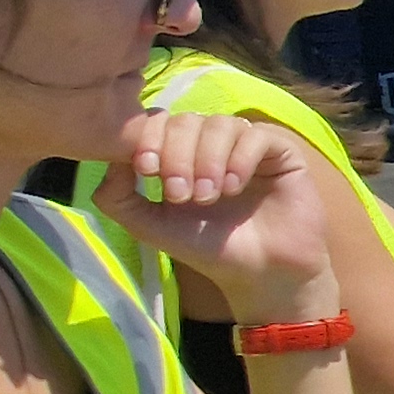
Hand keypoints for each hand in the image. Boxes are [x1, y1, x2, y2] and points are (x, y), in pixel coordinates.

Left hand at [96, 112, 338, 325]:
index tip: (147, 171)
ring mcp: (247, 145)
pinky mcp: (281, 152)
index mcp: (181, 154)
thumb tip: (112, 159)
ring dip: (207, 159)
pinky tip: (234, 187)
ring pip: (220, 123)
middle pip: (187, 120)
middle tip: (181, 196)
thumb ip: (118, 198)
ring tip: (208, 196)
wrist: (260, 274)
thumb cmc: (207, 249)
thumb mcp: (151, 226)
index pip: (159, 122)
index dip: (149, 138)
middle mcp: (213, 144)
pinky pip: (256, 135)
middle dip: (178, 155)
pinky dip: (239, 158)